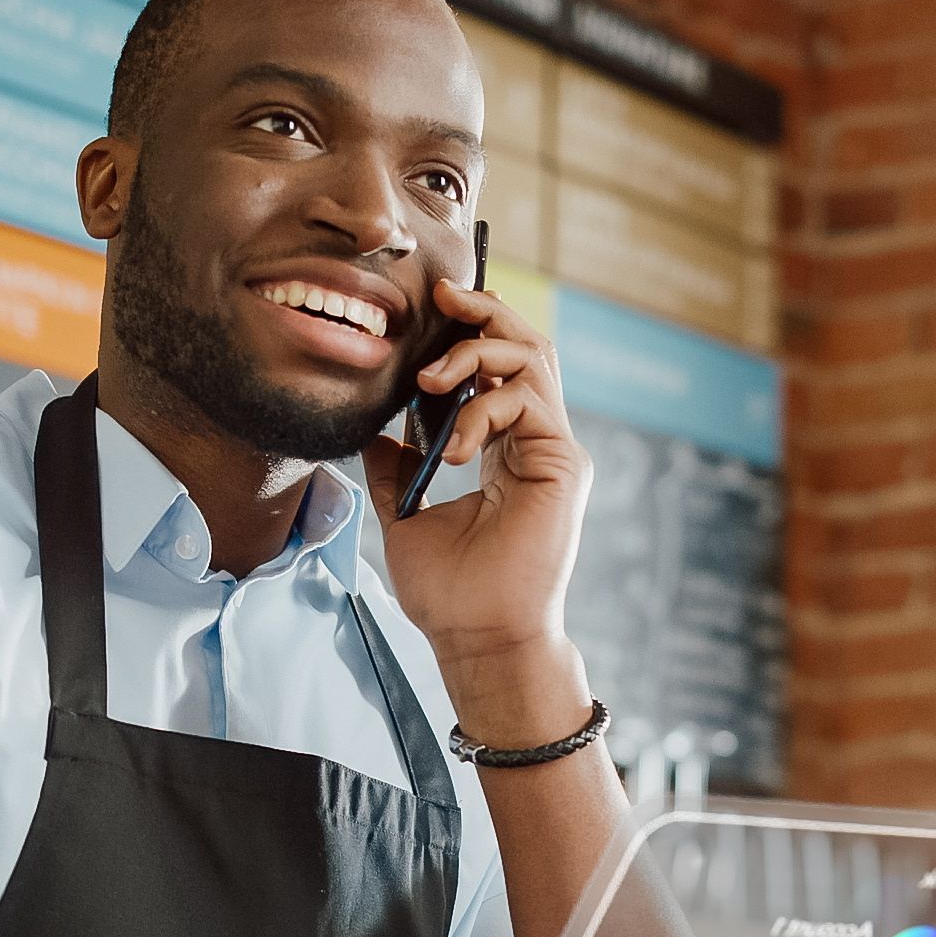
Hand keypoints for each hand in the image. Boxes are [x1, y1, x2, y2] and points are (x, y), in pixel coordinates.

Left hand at [361, 279, 590, 714]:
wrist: (477, 639)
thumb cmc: (450, 593)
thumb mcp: (406, 514)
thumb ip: (397, 468)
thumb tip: (374, 432)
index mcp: (508, 451)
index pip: (498, 368)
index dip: (468, 330)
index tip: (429, 309)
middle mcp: (538, 443)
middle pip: (525, 346)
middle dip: (481, 313)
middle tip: (440, 297)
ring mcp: (554, 451)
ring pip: (533, 359)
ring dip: (476, 353)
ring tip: (430, 381)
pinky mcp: (562, 464)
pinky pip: (528, 400)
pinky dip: (484, 406)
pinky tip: (454, 444)